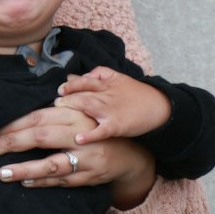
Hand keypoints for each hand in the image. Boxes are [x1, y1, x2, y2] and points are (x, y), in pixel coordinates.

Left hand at [0, 101, 156, 207]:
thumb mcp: (81, 113)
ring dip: (25, 169)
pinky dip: (43, 183)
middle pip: (43, 137)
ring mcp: (86, 158)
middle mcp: (81, 135)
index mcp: (76, 115)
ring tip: (2, 173)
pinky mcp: (89, 177)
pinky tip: (24, 183)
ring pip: (52, 164)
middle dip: (13, 142)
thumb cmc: (95, 131)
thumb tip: (25, 103)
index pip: (40, 117)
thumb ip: (56, 109)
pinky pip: (62, 181)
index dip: (15, 125)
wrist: (130, 155)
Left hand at [56, 68, 171, 142]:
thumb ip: (98, 74)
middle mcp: (106, 95)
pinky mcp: (117, 125)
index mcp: (107, 83)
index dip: (70, 85)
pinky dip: (90, 134)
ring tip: (58, 112)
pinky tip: (78, 139)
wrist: (160, 107)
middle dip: (66, 97)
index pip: (84, 81)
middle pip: (82, 93)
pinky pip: (101, 130)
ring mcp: (111, 110)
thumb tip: (76, 75)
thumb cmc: (138, 95)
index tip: (60, 90)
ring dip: (72, 108)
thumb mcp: (119, 78)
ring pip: (88, 106)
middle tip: (54, 103)